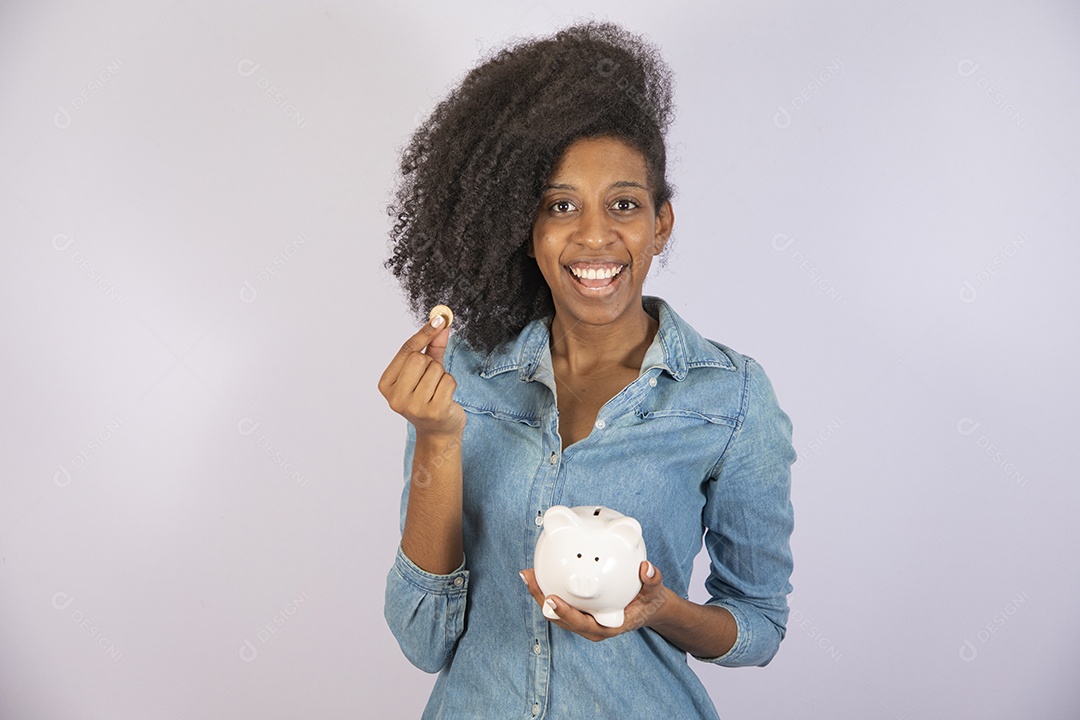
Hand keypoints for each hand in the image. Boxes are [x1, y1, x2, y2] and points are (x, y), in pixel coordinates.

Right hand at [378, 316, 464, 437]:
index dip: (424, 334)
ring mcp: (413, 407)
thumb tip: (442, 324)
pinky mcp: (433, 412)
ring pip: (435, 369)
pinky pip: (448, 381)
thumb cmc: (430, 396)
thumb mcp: (426, 370)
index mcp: (386, 384)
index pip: (406, 351)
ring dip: (442, 376)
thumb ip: (432, 347)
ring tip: (437, 390)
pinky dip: (451, 385)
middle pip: (419, 358)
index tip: (439, 319)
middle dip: (431, 363)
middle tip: (431, 379)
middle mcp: (395, 397)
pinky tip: (445, 397)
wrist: (438, 431)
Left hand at [519, 561, 670, 641]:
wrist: (646, 608)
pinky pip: (558, 601)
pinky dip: (547, 588)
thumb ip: (652, 581)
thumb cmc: (648, 602)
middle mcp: (591, 627)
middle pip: (559, 618)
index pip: (581, 623)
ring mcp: (583, 620)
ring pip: (554, 611)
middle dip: (542, 600)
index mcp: (607, 626)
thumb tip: (647, 567)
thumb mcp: (655, 592)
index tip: (551, 599)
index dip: (564, 614)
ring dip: (539, 593)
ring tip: (528, 573)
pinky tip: (538, 571)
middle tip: (531, 578)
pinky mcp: (578, 611)